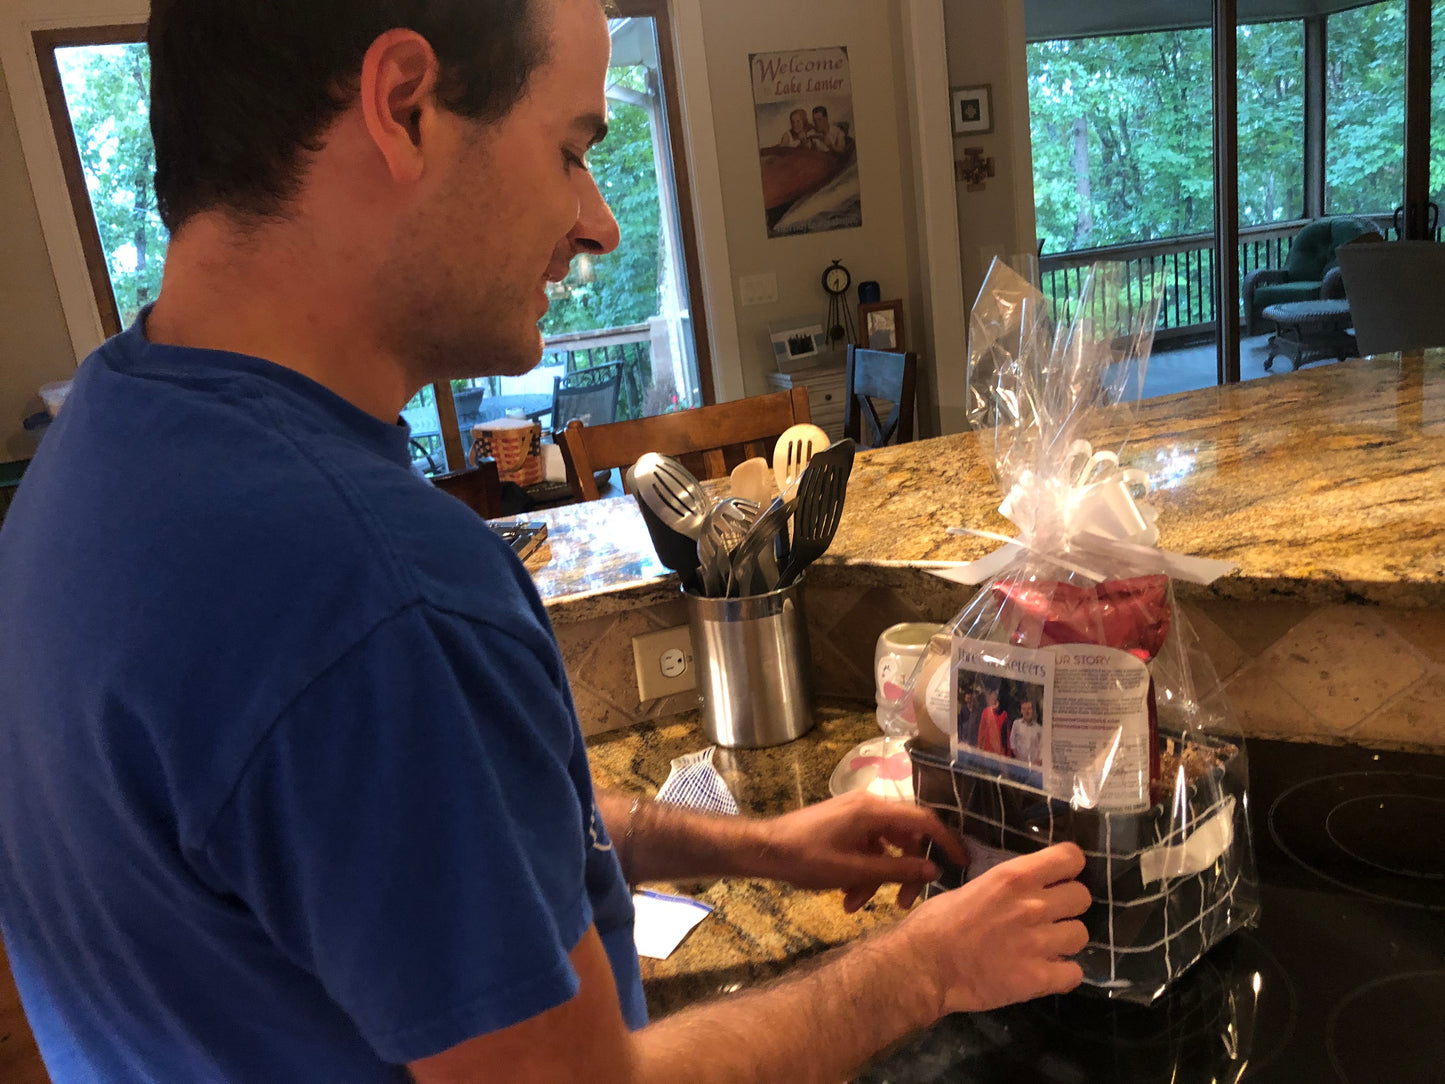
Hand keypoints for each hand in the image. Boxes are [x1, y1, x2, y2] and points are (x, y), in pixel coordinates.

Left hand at [747, 791, 969, 910]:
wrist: (764, 850)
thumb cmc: (807, 858)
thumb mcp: (854, 870)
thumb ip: (897, 870)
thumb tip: (933, 870)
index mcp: (874, 810)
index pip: (924, 821)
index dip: (946, 842)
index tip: (962, 864)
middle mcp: (869, 806)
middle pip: (905, 838)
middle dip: (903, 873)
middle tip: (902, 903)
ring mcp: (855, 816)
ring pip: (884, 848)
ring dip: (877, 878)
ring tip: (857, 905)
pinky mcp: (844, 826)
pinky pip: (866, 848)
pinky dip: (862, 871)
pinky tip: (847, 897)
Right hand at [893, 842, 1090, 1015]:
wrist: (923, 966)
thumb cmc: (934, 922)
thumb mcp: (971, 888)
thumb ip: (1003, 889)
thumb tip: (1019, 893)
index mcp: (1013, 878)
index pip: (1070, 858)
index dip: (1068, 867)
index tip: (1059, 876)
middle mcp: (1033, 905)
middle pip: (1082, 897)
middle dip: (1068, 905)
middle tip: (1050, 915)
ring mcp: (1038, 943)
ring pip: (1082, 935)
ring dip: (1065, 940)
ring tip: (1046, 946)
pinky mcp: (1038, 978)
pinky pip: (1074, 973)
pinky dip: (1062, 974)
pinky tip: (1045, 972)